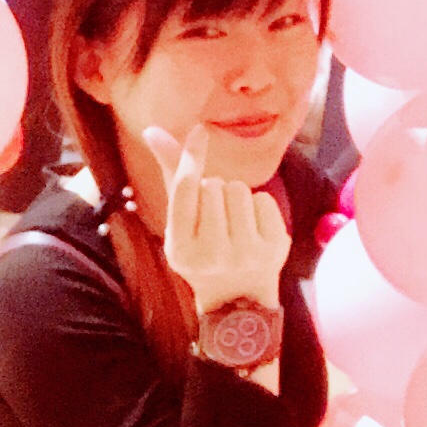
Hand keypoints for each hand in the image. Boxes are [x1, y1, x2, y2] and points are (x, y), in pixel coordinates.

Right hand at [145, 122, 289, 316]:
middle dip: (214, 192)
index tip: (199, 132)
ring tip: (233, 223)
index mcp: (180, 249)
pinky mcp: (273, 248)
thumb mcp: (181, 220)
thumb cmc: (203, 248)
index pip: (186, 189)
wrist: (238, 298)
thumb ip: (172, 175)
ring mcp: (245, 253)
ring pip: (239, 189)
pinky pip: (262, 199)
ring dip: (236, 197)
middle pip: (215, 185)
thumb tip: (152, 129)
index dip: (192, 157)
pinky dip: (257, 207)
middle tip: (214, 221)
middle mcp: (211, 254)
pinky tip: (252, 228)